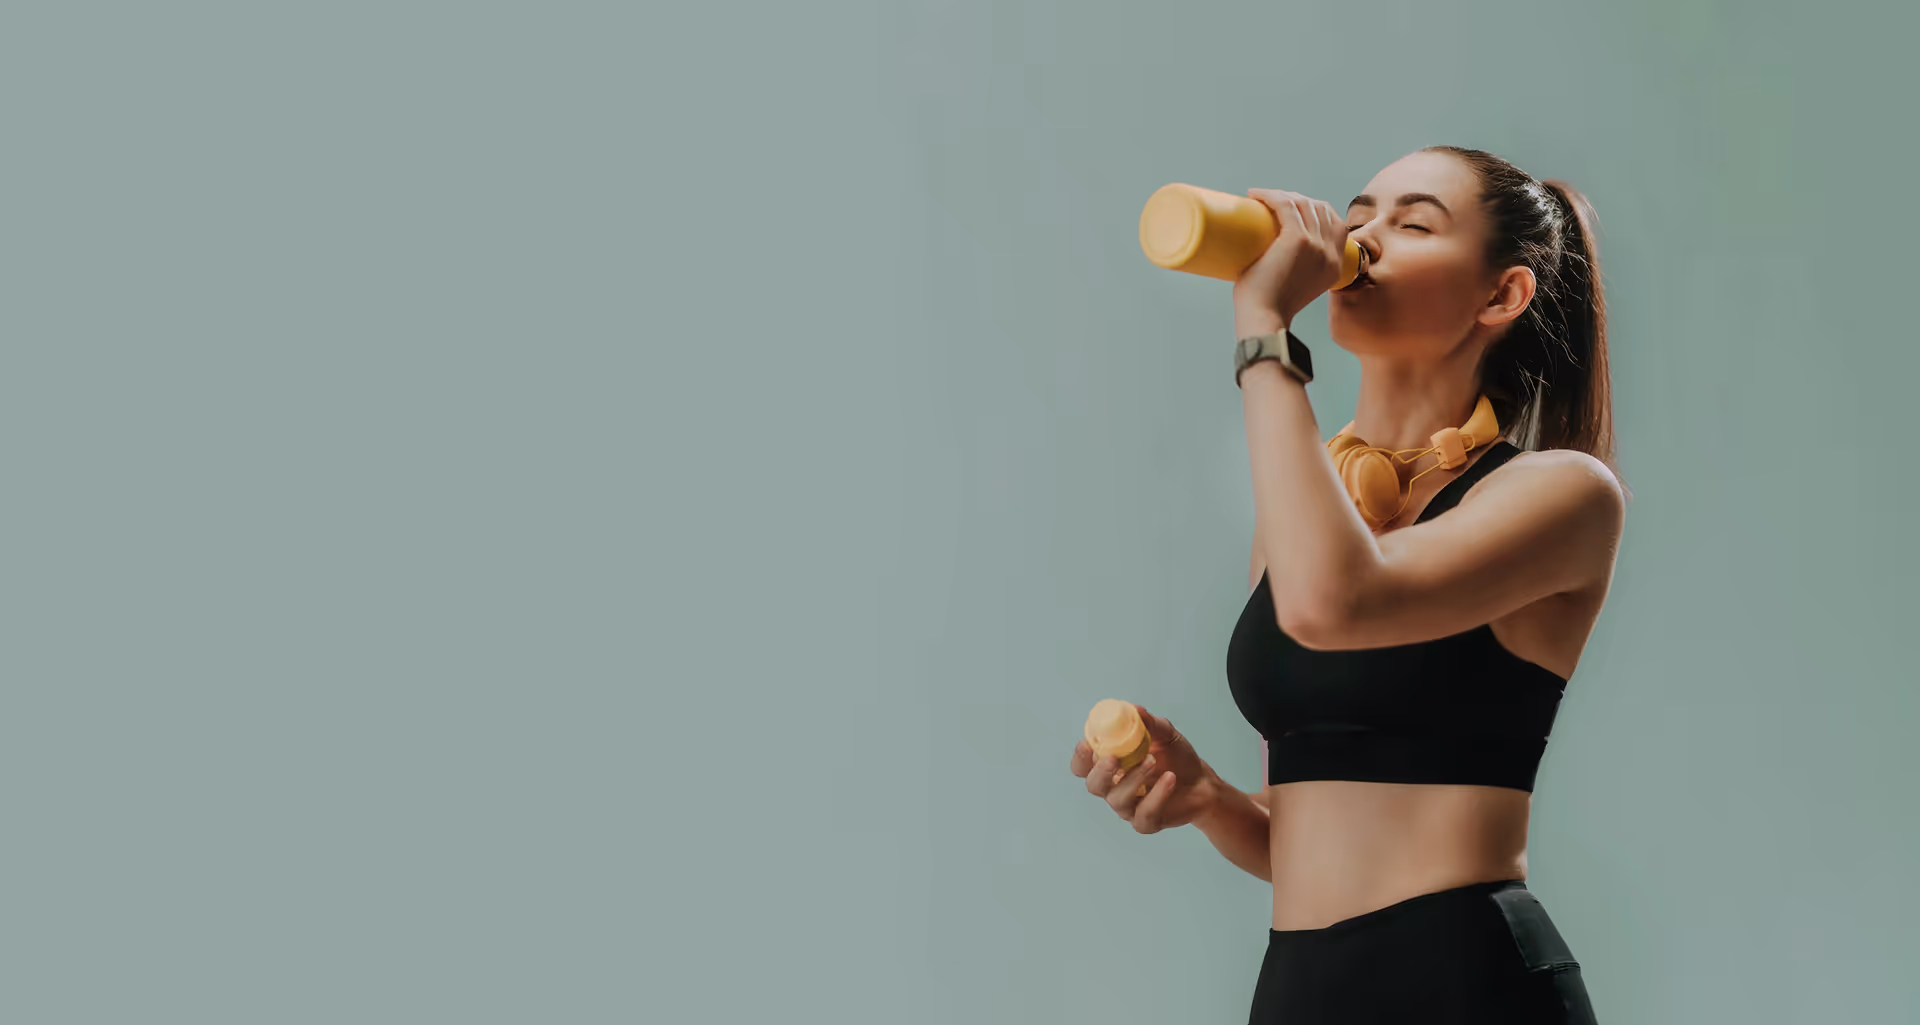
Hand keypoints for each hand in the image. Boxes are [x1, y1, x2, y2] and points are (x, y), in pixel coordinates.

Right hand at [1069, 705, 1222, 833]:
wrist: (1202, 782)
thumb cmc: (1176, 757)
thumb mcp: (1164, 734)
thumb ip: (1148, 723)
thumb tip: (1134, 709)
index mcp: (1110, 764)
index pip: (1082, 765)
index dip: (1081, 756)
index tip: (1088, 742)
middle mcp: (1113, 787)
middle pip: (1093, 785)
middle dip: (1100, 771)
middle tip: (1114, 758)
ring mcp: (1128, 807)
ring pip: (1118, 799)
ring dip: (1134, 779)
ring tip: (1154, 762)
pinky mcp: (1146, 822)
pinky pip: (1144, 814)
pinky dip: (1157, 795)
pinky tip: (1169, 778)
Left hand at [1231, 189, 1347, 336]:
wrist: (1264, 320)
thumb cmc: (1268, 309)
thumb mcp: (1296, 289)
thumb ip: (1294, 274)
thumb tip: (1268, 258)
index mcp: (1336, 267)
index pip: (1336, 224)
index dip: (1316, 209)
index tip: (1293, 209)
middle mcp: (1330, 254)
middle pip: (1320, 209)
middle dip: (1297, 198)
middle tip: (1272, 204)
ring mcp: (1316, 245)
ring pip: (1303, 204)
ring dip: (1281, 194)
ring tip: (1261, 199)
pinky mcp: (1296, 240)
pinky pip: (1286, 205)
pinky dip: (1270, 195)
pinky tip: (1256, 194)